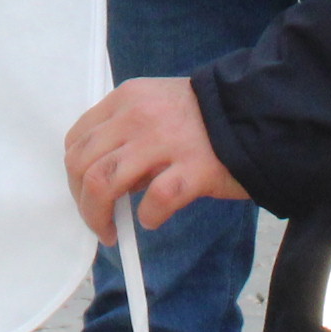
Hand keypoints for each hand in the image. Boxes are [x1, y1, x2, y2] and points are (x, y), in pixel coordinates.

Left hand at [65, 76, 245, 242]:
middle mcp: (139, 116)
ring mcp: (165, 142)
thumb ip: (126, 133)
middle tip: (97, 221)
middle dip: (82, 201)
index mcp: (127, 99)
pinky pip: (154, 201)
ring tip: (110, 232)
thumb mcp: (155, 106)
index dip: (74, 173)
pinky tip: (154, 219)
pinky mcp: (193, 169)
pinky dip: (148, 216)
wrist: (256, 114)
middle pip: (82, 164)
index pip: (77, 139)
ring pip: (104, 182)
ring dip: (99, 216)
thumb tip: (102, 179)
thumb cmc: (204, 119)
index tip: (84, 193)